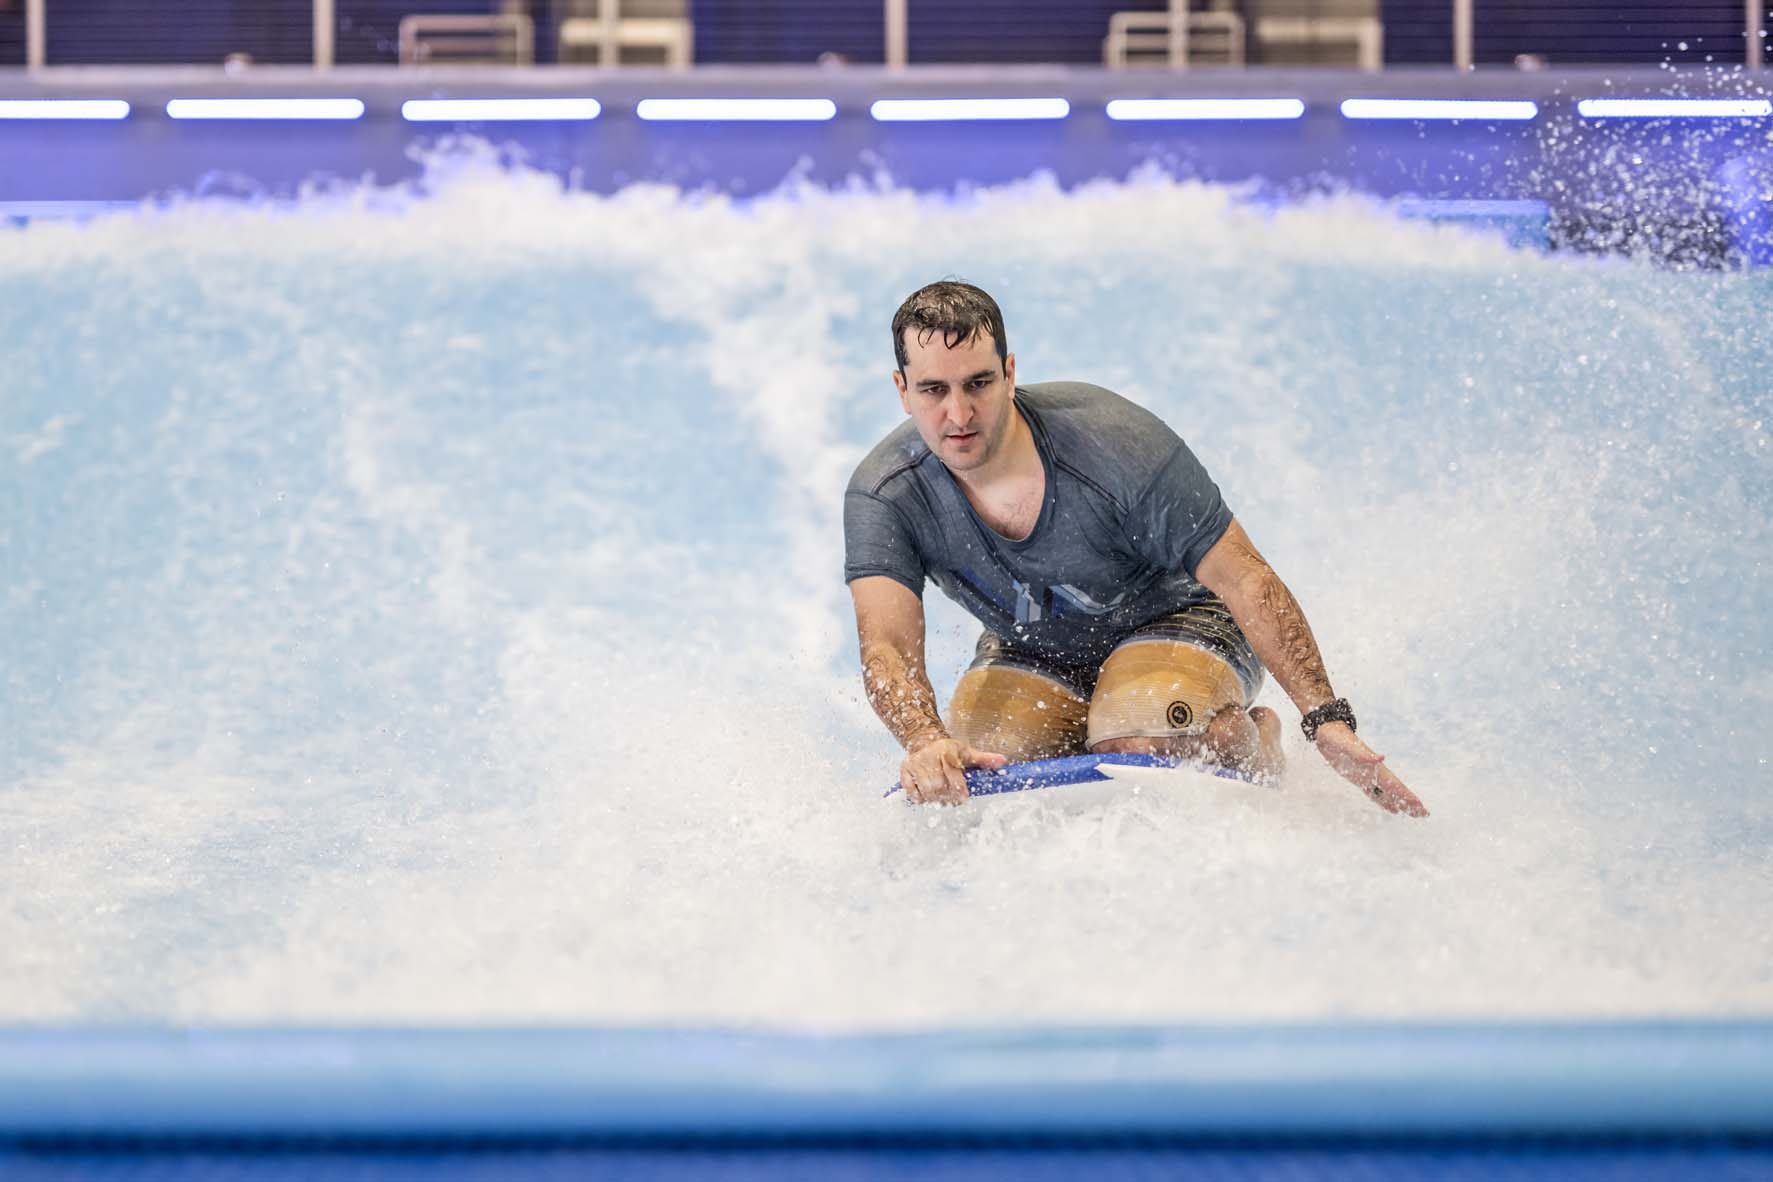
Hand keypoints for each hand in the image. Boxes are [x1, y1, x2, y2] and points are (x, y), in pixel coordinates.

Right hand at [899, 737, 1006, 805]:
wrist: (925, 740)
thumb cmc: (949, 751)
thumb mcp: (967, 752)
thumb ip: (984, 759)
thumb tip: (1003, 761)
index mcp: (946, 751)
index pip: (953, 774)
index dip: (958, 789)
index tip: (963, 799)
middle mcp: (929, 756)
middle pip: (938, 786)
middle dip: (947, 797)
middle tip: (952, 802)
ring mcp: (916, 763)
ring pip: (925, 790)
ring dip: (935, 800)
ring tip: (942, 800)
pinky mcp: (905, 769)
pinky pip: (911, 790)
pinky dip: (919, 797)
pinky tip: (927, 796)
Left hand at [1312, 722, 1427, 817]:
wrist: (1327, 732)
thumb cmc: (1337, 738)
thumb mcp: (1348, 746)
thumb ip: (1363, 754)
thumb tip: (1381, 758)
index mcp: (1375, 767)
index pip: (1395, 785)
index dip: (1407, 796)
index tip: (1420, 806)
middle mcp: (1375, 772)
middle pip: (1396, 791)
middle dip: (1410, 802)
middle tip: (1425, 814)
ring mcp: (1368, 776)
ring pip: (1388, 794)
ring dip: (1401, 803)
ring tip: (1414, 814)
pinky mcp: (1359, 778)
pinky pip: (1374, 793)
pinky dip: (1384, 801)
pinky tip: (1392, 809)